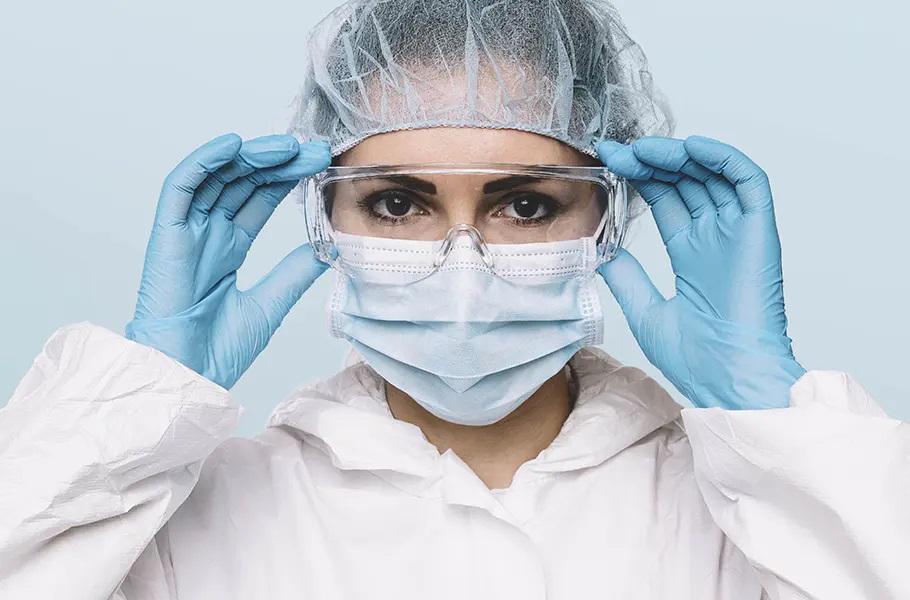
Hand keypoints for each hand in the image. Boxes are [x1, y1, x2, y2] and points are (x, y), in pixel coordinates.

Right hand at [126, 133, 330, 389]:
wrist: (187, 377)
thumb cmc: (217, 350)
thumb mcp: (270, 304)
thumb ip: (294, 273)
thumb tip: (328, 247)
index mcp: (229, 248)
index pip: (260, 199)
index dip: (287, 177)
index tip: (320, 163)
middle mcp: (208, 234)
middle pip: (243, 182)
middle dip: (278, 162)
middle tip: (314, 149)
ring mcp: (187, 233)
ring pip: (217, 178)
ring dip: (250, 156)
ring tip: (288, 146)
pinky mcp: (166, 236)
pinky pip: (181, 188)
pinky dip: (204, 162)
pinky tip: (234, 145)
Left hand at [596, 136, 804, 409]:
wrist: (728, 380)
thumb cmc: (698, 359)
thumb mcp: (646, 310)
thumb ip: (627, 276)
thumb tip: (601, 251)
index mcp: (691, 254)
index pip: (665, 199)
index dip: (639, 176)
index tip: (607, 161)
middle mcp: (714, 238)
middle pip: (684, 181)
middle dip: (650, 161)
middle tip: (617, 151)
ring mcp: (736, 233)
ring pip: (712, 174)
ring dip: (678, 155)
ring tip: (642, 149)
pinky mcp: (758, 232)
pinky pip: (749, 182)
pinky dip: (723, 158)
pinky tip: (688, 149)